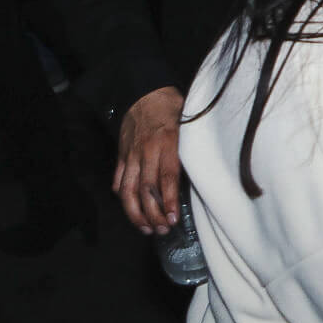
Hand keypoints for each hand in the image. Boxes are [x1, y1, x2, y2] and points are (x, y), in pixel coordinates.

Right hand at [113, 86, 183, 234]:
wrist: (145, 92)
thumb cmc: (172, 109)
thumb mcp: (189, 124)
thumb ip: (191, 149)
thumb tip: (204, 173)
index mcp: (167, 143)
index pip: (166, 178)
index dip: (168, 201)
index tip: (172, 218)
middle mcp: (146, 151)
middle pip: (146, 190)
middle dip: (153, 214)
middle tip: (162, 230)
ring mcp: (130, 155)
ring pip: (128, 190)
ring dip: (135, 213)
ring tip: (145, 228)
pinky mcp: (121, 155)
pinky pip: (118, 179)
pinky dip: (121, 195)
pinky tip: (129, 207)